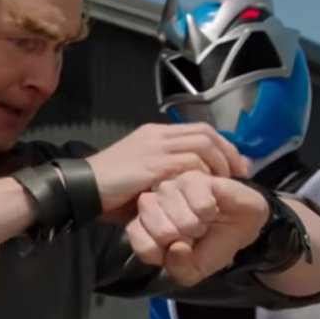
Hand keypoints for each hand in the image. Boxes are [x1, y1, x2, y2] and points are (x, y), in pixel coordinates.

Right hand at [88, 123, 248, 221]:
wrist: (80, 188)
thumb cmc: (106, 189)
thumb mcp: (138, 176)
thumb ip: (162, 173)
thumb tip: (186, 185)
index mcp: (153, 133)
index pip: (198, 129)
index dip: (222, 145)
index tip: (234, 165)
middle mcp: (157, 135)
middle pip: (206, 133)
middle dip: (228, 153)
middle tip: (239, 173)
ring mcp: (156, 147)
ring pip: (202, 144)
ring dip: (220, 163)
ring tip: (226, 183)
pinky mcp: (155, 163)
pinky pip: (191, 162)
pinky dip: (204, 174)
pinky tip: (206, 189)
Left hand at [125, 171, 269, 285]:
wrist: (242, 225)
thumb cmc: (212, 246)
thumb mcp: (192, 270)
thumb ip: (178, 268)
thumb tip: (177, 248)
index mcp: (144, 224)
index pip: (137, 239)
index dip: (160, 252)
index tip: (176, 250)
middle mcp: (152, 203)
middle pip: (159, 231)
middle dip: (183, 240)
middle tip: (194, 235)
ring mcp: (171, 188)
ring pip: (178, 217)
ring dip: (197, 227)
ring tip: (204, 222)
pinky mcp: (194, 178)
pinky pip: (199, 204)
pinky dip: (209, 213)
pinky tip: (212, 211)